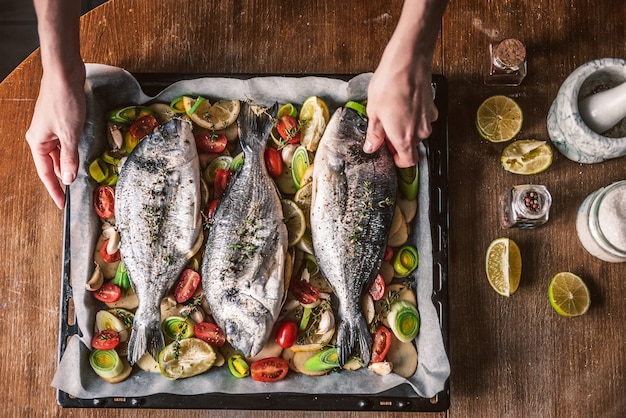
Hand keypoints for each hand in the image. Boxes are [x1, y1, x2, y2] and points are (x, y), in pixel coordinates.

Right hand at [26, 66, 85, 208]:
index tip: (62, 204)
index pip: (46, 173)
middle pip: (52, 165)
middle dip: (63, 178)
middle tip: (76, 193)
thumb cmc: (64, 101)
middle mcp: (41, 137)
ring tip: (82, 177)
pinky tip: (83, 156)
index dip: (55, 190)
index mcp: (38, 142)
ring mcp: (51, 129)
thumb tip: (68, 178)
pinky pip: (66, 143)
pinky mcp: (60, 122)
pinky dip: (73, 152)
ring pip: (60, 154)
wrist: (65, 75)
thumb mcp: (70, 134)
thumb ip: (70, 157)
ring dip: (70, 164)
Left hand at [364, 55, 437, 167]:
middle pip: (412, 146)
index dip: (398, 160)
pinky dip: (414, 116)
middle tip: (386, 130)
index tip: (390, 153)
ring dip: (406, 128)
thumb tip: (371, 146)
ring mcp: (428, 119)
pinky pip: (422, 118)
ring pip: (418, 132)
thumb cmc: (390, 84)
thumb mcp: (373, 112)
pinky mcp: (432, 107)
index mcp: (404, 138)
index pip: (408, 162)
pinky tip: (402, 104)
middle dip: (399, 141)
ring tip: (392, 113)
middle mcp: (420, 132)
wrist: (408, 62)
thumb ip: (374, 134)